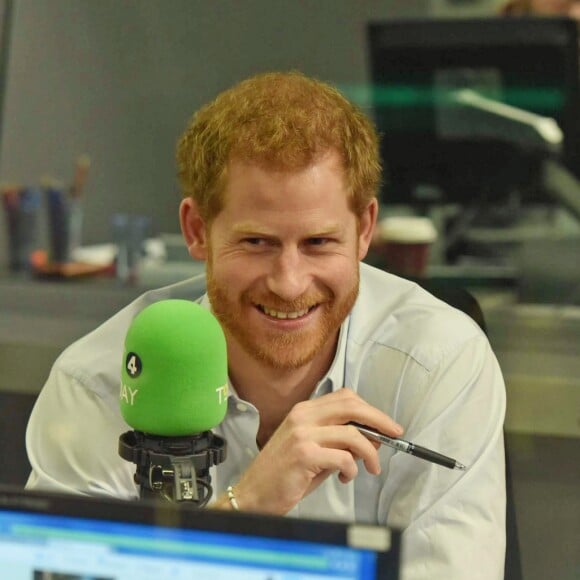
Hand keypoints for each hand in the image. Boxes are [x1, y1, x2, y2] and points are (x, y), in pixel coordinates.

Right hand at [229, 389, 402, 514]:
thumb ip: (339, 441)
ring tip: (370, 467)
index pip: (345, 398)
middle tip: (394, 435)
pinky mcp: (304, 454)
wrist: (253, 494)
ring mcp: (302, 434)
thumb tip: (372, 438)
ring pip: (352, 433)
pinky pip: (343, 457)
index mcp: (304, 411)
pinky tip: (346, 477)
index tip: (385, 424)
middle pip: (352, 406)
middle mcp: (303, 416)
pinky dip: (352, 468)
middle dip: (379, 420)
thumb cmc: (283, 474)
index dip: (370, 409)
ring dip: (369, 452)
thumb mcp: (313, 450)